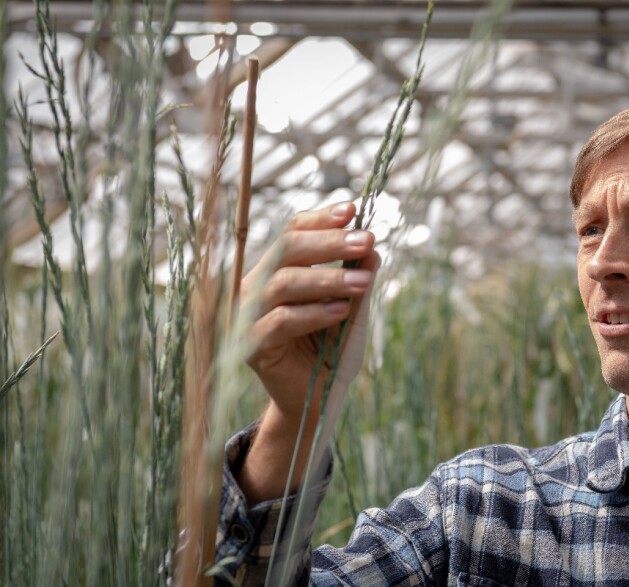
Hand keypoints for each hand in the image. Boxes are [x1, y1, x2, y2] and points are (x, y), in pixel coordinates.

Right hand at [237, 201, 378, 501]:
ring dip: (327, 280)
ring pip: (283, 283)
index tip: (354, 209)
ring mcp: (249, 315)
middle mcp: (256, 286)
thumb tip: (372, 246)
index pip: (293, 231)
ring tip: (364, 283)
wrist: (320, 399)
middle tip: (366, 239)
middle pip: (287, 249)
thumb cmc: (333, 349)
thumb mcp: (353, 309)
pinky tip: (341, 311)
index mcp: (277, 270)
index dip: (321, 219)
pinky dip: (313, 314)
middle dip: (329, 242)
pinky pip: (280, 322)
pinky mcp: (252, 347)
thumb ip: (358, 277)